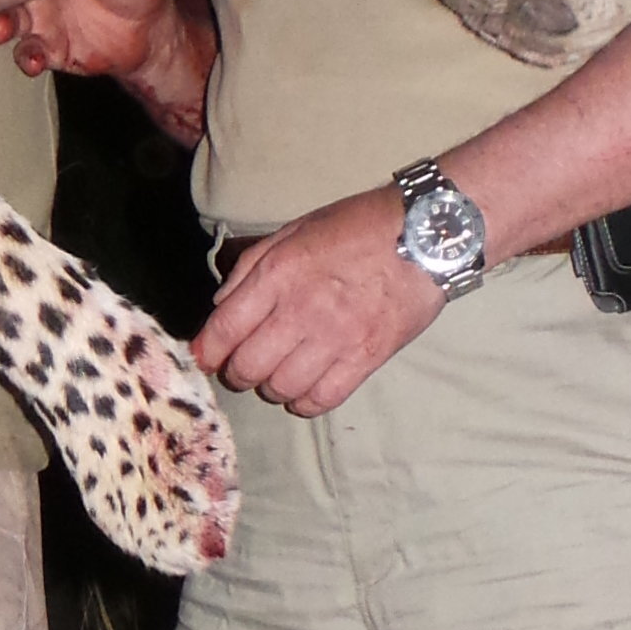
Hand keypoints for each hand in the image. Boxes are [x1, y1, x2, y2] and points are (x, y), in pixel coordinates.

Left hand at [196, 184, 443, 415]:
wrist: (426, 234)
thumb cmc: (357, 227)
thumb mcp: (295, 231)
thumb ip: (252, 267)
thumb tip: (222, 307)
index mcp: (279, 274)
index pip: (225, 328)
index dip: (207, 351)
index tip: (205, 358)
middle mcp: (301, 310)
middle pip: (248, 367)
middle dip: (237, 373)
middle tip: (245, 367)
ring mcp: (335, 338)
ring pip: (281, 388)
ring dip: (272, 388)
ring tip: (279, 375)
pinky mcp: (365, 358)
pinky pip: (321, 399)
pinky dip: (305, 402)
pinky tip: (305, 390)